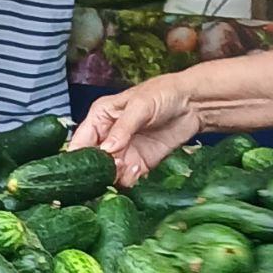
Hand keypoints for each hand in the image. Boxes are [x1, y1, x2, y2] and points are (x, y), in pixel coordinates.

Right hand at [69, 76, 201, 186]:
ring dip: (114, 176)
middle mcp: (106, 138)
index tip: (89, 165)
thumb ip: (122, 129)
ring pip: (106, 174)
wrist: (194, 104)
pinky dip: (129, 179)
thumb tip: (106, 150)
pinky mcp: (137, 164)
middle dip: (100, 168)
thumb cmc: (164, 93)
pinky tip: (139, 169)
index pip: (78, 143)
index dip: (79, 157)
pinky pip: (125, 179)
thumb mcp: (140, 106)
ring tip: (130, 166)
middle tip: (116, 164)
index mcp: (99, 119)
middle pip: (91, 163)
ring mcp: (121, 153)